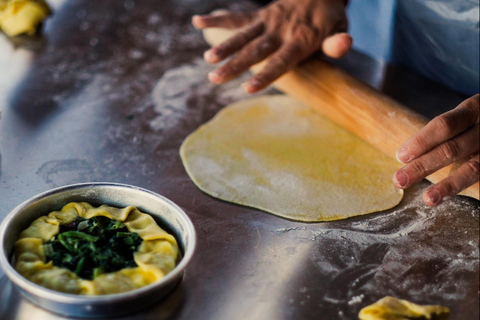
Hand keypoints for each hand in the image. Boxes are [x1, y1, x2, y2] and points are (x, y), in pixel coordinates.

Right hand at [192, 0, 351, 92]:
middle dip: (235, 64)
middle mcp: (281, 30)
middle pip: (256, 50)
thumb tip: (345, 45)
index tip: (247, 89)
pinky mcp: (260, 14)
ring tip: (207, 58)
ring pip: (243, 35)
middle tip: (215, 78)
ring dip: (224, 46)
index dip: (265, 75)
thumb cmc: (329, 19)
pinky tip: (197, 22)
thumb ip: (338, 42)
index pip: (281, 61)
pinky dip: (218, 19)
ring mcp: (269, 21)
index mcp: (301, 40)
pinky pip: (238, 17)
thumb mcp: (340, 29)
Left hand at [393, 94, 479, 205]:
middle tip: (399, 180)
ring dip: (448, 185)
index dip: (422, 141)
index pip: (445, 125)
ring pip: (473, 168)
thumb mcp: (464, 117)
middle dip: (423, 166)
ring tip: (429, 199)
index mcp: (472, 110)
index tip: (401, 156)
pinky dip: (466, 189)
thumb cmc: (475, 124)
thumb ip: (443, 131)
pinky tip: (449, 199)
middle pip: (452, 148)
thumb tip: (404, 156)